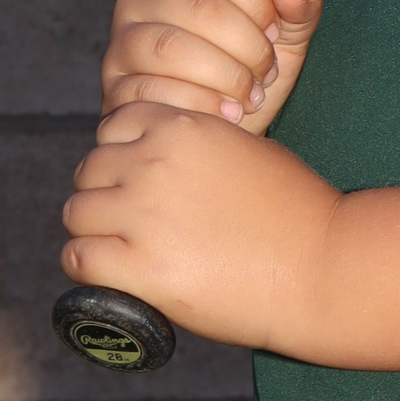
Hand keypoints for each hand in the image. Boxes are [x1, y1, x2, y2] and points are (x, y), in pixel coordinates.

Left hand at [62, 101, 342, 350]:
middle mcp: (154, 162)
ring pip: (77, 213)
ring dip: (95, 231)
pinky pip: (78, 258)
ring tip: (124, 250)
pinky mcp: (139, 267)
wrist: (322, 266)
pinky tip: (115, 274)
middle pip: (89, 170)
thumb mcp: (246, 148)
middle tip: (133, 224)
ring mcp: (143, 214)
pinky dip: (90, 268)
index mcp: (181, 127)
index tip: (139, 181)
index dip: (123, 154)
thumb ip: (197, 145)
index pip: (113, 126)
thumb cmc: (296, 211)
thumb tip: (159, 162)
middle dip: (106, 194)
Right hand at [101, 0, 321, 135]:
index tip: (274, 29)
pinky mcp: (115, 85)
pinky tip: (227, 115)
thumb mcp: (284, 37)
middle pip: (199, 5)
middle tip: (267, 71)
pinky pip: (152, 91)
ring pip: (172, 48)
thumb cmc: (246, 69)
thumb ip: (298, 6)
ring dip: (225, 76)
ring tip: (249, 95)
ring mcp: (123, 40)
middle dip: (247, 45)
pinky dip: (200, 105)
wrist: (216, 128)